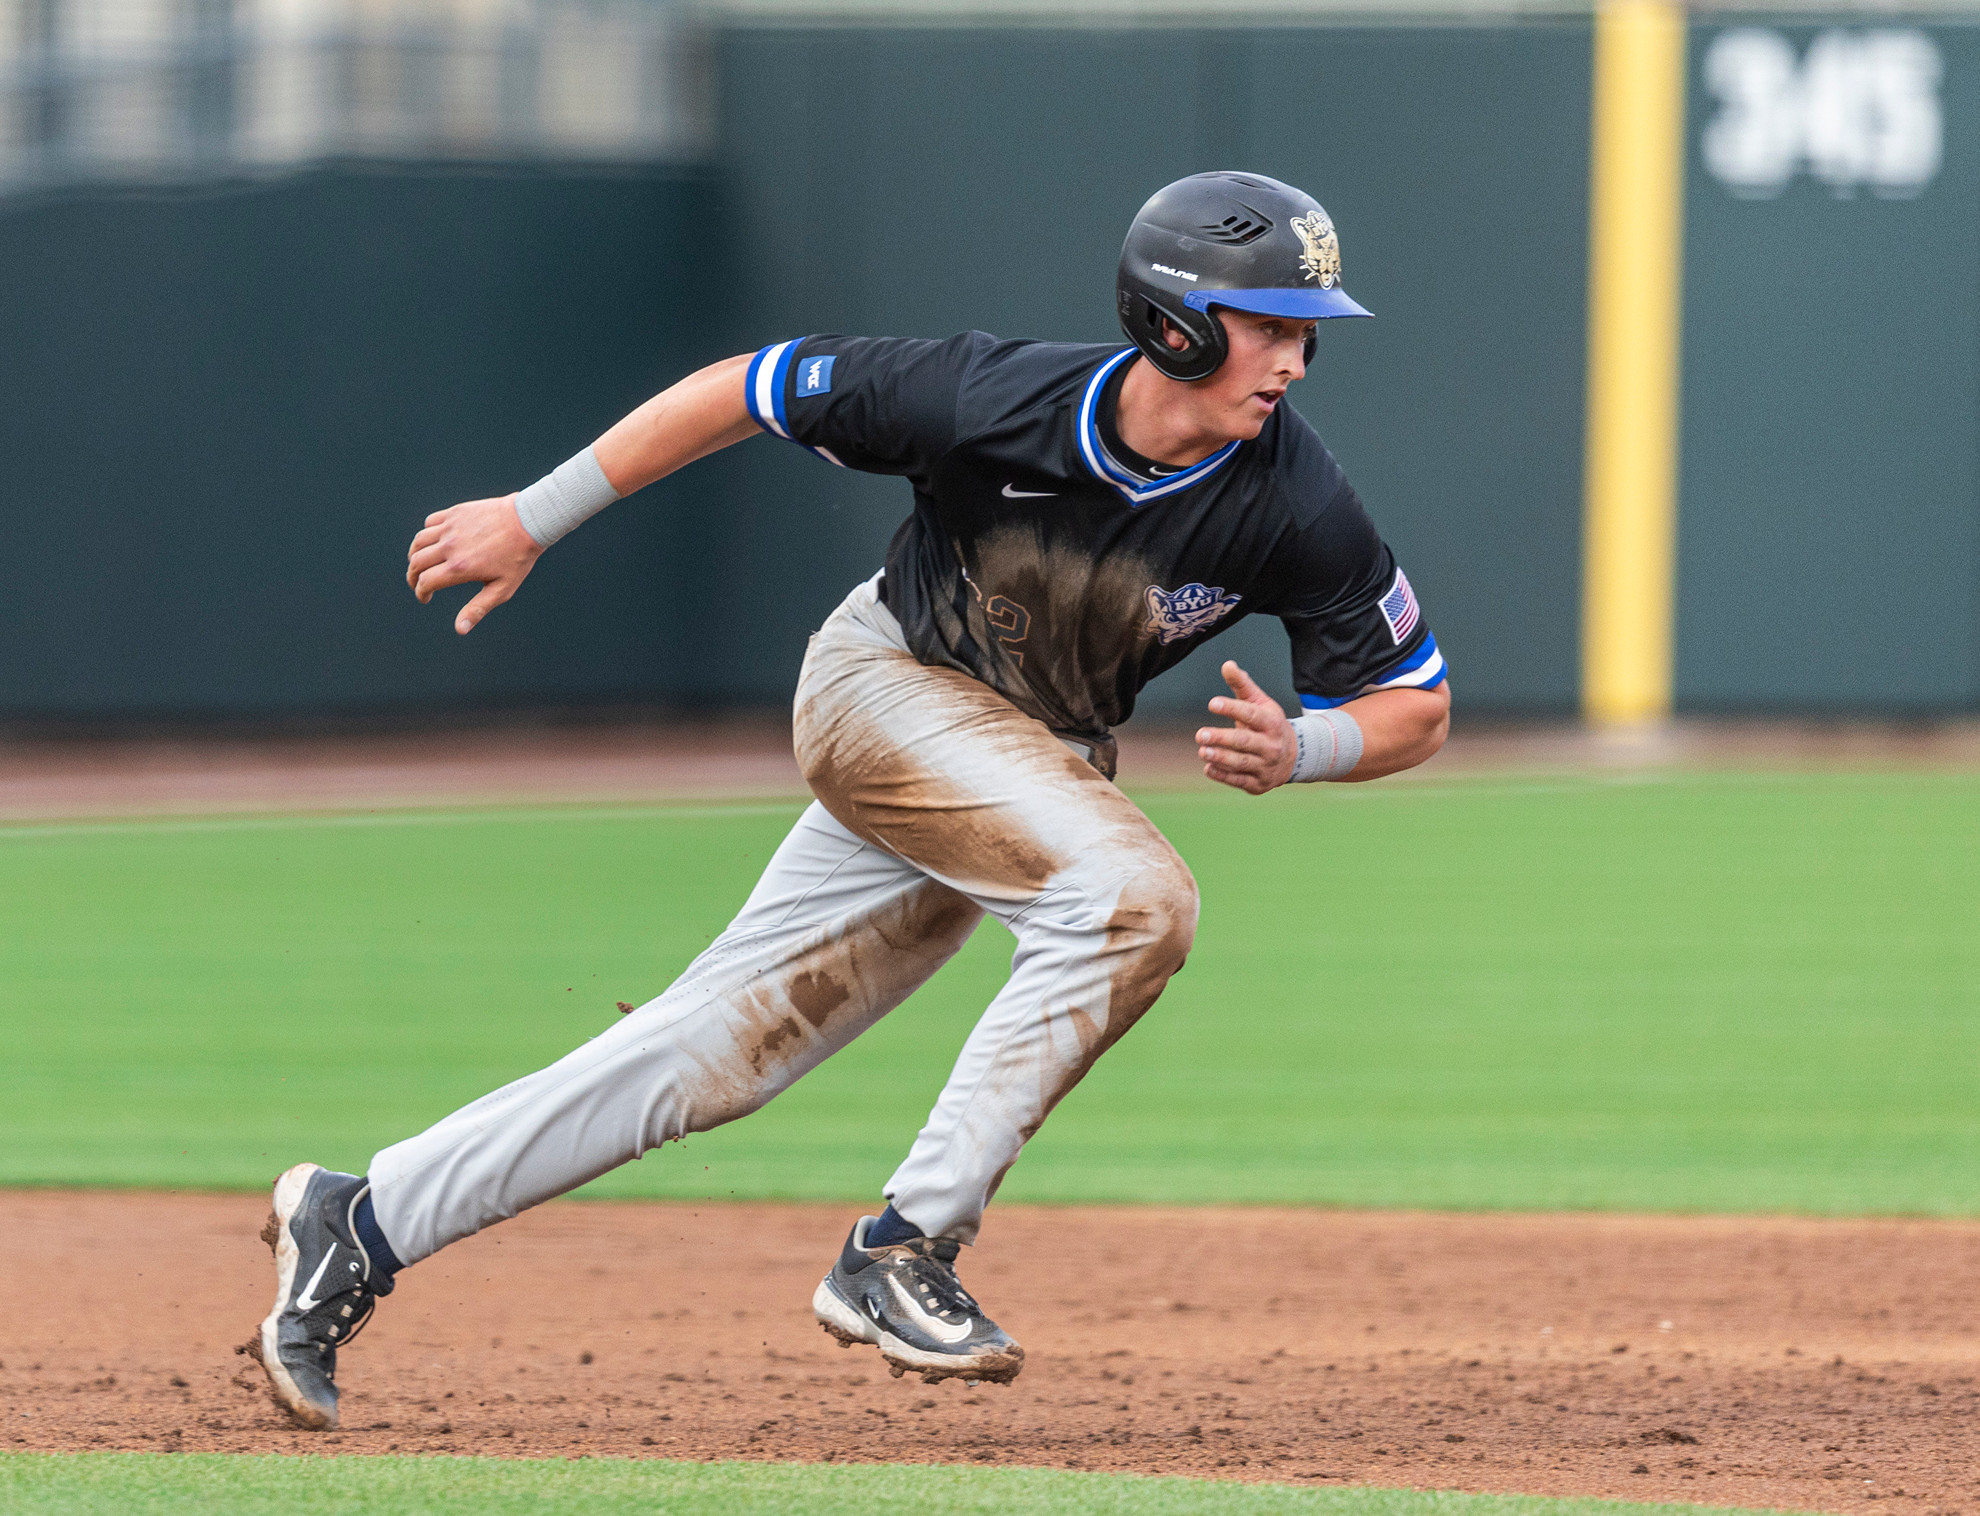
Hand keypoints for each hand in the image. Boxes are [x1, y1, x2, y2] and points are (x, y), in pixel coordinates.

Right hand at [406, 494, 542, 634]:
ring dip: (415, 555)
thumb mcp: (502, 589)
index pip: (425, 583)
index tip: (425, 598)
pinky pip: (430, 522)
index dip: (421, 593)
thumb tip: (460, 629)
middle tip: (418, 584)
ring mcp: (450, 527)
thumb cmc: (517, 558)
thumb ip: (478, 609)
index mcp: (459, 568)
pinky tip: (434, 543)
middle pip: (416, 563)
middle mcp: (450, 547)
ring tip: (420, 564)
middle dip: (413, 577)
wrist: (527, 522)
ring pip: (419, 542)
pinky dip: (427, 534)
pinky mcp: (455, 512)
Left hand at [1197, 661, 1295, 794]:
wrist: (1293, 757)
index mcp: (1272, 723)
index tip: (1212, 703)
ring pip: (1241, 763)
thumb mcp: (1260, 703)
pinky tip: (1208, 767)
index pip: (1251, 714)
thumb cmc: (1268, 724)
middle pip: (1245, 742)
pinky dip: (1223, 775)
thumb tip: (1227, 664)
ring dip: (1221, 758)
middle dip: (1222, 738)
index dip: (1232, 709)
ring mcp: (1266, 766)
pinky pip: (1239, 780)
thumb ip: (1242, 685)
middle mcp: (1271, 746)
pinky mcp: (1258, 784)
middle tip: (1199, 734)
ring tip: (1202, 751)